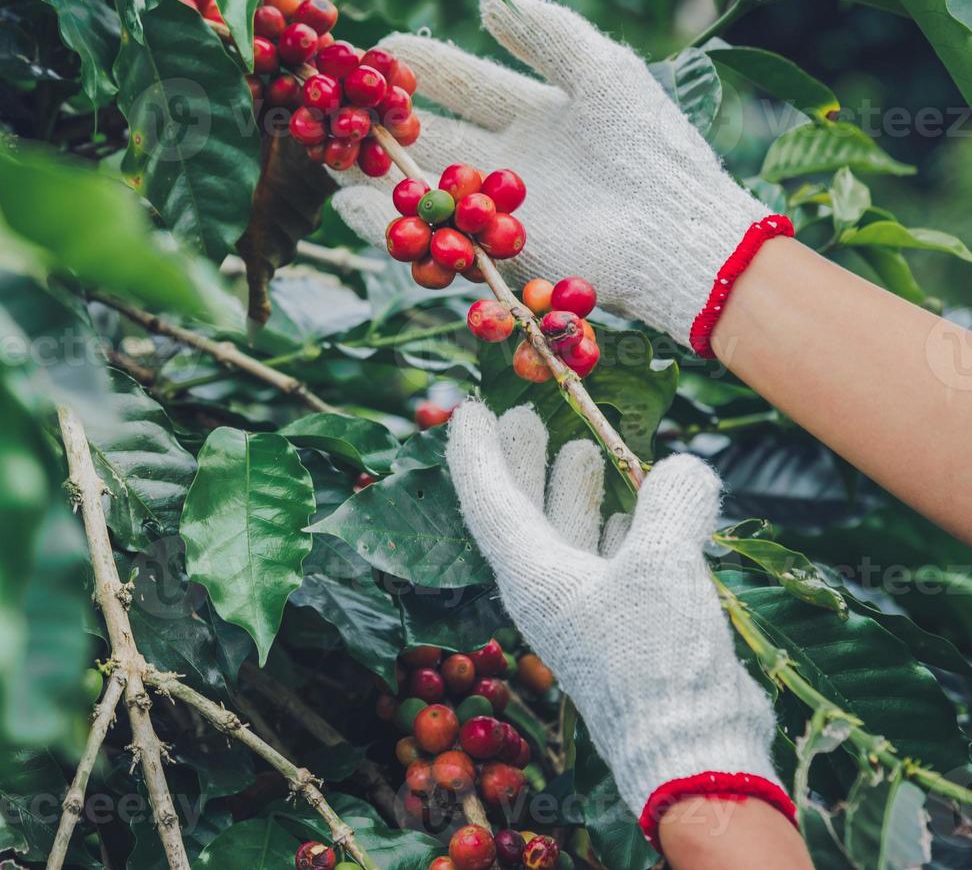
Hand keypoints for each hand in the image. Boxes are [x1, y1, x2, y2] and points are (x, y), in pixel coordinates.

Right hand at [332, 0, 782, 349]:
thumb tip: (491, 1)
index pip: (467, 85)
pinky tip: (350, 204)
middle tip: (340, 99)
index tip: (381, 49)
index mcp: (538, 115)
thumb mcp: (603, 70)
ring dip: (376, 169)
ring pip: (424, 185)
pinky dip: (389, 223)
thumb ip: (548, 34)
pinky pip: (433, 236)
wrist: (672, 231)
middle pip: (435, 135)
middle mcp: (511, 162)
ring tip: (330, 149)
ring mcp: (501, 210)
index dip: (425, 69)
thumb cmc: (647, 145)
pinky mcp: (495, 254)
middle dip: (387, 119)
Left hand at [444, 402, 792, 843]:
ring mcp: (586, 611)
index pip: (488, 499)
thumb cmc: (656, 659)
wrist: (690, 750)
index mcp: (531, 573)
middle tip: (526, 414)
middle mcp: (548, 589)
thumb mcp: (662, 565)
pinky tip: (638, 506)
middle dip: (524, 462)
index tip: (469, 409)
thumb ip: (669, 503)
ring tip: (581, 447)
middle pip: (524, 512)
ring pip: (569, 535)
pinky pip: (612, 561)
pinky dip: (622, 527)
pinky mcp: (627, 628)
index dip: (477, 452)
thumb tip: (683, 468)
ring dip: (575, 491)